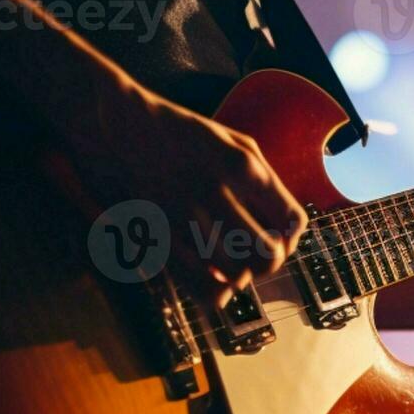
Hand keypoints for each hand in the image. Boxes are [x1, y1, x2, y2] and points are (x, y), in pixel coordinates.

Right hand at [82, 70, 307, 308]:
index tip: (282, 237)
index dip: (292, 237)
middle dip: (269, 262)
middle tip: (257, 255)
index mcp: (242, 166)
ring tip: (233, 262)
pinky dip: (213, 290)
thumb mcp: (237, 142)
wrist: (121, 122)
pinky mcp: (155, 234)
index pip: (292, 220)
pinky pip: (196, 284)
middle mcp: (215, 191)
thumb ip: (267, 182)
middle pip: (267, 255)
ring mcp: (182, 215)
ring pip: (233, 275)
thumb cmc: (186, 133)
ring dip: (239, 276)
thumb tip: (286, 229)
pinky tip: (212, 276)